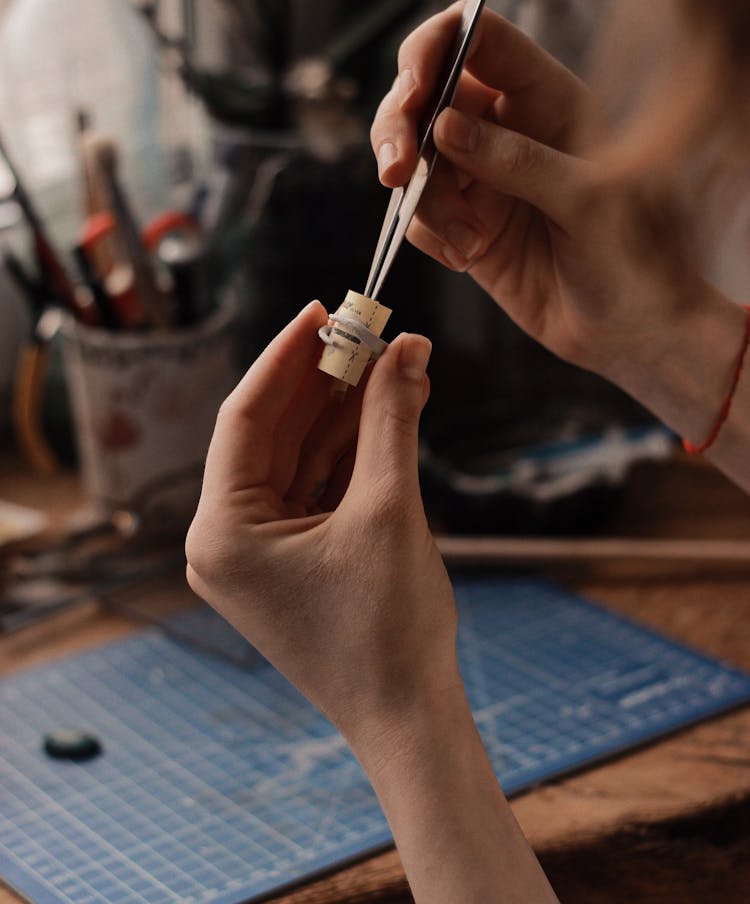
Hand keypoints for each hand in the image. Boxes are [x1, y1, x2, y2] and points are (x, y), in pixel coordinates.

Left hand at [186, 301, 561, 903]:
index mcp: (220, 532)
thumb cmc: (388, 632)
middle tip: (366, 330)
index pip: (245, 418)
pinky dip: (350, 451)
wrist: (410, 717)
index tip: (321, 311)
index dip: (286, 357)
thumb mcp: (388, 510)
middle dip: (323, 381)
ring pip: (299, 457)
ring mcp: (258, 552)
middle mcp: (225, 540)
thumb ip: (391, 421)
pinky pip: (316, 487)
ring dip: (345, 412)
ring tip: (392, 362)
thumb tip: (406, 350)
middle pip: (274, 434)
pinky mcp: (291, 559)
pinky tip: (388, 409)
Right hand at [370, 4, 705, 381]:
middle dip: (400, 127)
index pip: (477, 38)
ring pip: (412, 157)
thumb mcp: (587, 200)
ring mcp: (480, 176)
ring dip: (424, 199)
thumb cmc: (635, 256)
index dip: (434, 47)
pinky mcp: (462, 223)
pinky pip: (417, 213)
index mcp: (546, 98)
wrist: (629, 329)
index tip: (414, 91)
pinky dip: (431, 235)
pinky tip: (468, 258)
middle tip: (398, 171)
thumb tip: (443, 126)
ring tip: (465, 241)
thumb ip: (516, 160)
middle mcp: (506, 128)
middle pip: (423, 93)